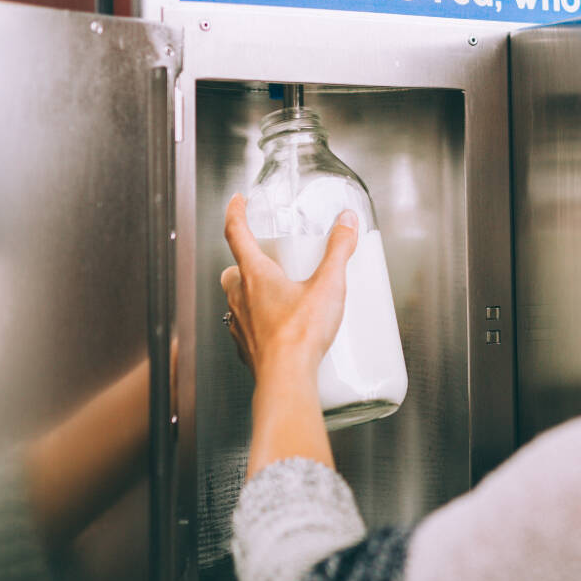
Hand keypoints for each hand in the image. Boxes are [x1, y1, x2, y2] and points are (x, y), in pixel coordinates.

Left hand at [220, 194, 358, 378]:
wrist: (287, 380)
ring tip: (279, 294)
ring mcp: (240, 325)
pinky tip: (282, 328)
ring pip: (237, 300)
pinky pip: (248, 328)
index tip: (238, 201)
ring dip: (252, 293)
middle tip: (265, 259)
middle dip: (245, 261)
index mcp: (255, 275)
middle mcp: (240, 298)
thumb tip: (347, 222)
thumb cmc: (300, 334)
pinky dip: (260, 322)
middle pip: (233, 270)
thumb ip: (339, 250)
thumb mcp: (328, 285)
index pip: (236, 233)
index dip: (236, 212)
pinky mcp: (248, 348)